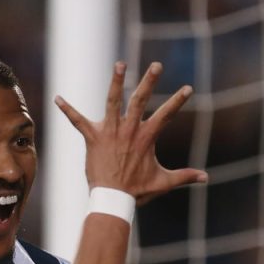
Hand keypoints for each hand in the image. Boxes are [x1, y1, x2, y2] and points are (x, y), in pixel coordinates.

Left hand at [55, 61, 207, 204]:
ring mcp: (111, 131)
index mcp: (146, 137)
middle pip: (141, 100)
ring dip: (116, 81)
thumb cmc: (137, 191)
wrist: (113, 199)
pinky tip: (57, 98)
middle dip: (149, 81)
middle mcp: (130, 129)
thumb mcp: (163, 182)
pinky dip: (67, 110)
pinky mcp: (93, 137)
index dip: (178, 101)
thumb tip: (206, 178)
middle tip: (157, 65)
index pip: (166, 115)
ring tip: (120, 64)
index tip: (188, 88)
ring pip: (113, 101)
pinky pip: (78, 120)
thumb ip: (185, 176)